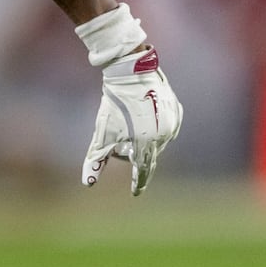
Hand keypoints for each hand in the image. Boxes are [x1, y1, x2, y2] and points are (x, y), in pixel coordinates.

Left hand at [82, 47, 181, 194]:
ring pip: (159, 141)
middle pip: (149, 154)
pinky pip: (167, 128)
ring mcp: (173, 123)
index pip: (143, 169)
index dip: (139, 182)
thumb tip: (87, 183)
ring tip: (132, 126)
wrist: (130, 74)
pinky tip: (145, 119)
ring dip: (146, 140)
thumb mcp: (102, 134)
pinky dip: (156, 128)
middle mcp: (164, 136)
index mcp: (146, 143)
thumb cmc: (113, 106)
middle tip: (123, 143)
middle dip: (135, 152)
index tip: (135, 193)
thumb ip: (96, 160)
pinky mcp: (177, 112)